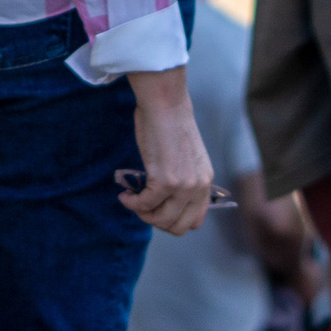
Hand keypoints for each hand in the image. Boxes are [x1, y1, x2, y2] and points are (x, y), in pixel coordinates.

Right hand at [123, 67, 212, 236]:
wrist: (166, 104)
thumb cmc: (171, 122)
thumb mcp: (187, 157)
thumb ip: (183, 178)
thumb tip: (164, 198)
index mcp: (205, 181)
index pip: (195, 220)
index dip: (173, 221)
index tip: (157, 210)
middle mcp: (197, 187)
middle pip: (177, 227)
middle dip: (156, 221)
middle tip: (142, 207)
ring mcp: (182, 186)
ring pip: (160, 219)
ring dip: (142, 213)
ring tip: (131, 199)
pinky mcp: (163, 181)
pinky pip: (144, 204)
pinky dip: (131, 202)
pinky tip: (124, 194)